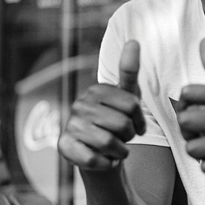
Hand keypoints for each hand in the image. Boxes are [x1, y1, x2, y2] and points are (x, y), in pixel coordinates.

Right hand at [58, 41, 145, 170]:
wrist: (100, 157)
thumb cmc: (115, 125)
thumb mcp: (128, 98)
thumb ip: (130, 72)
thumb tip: (134, 40)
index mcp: (96, 90)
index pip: (132, 105)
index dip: (140, 121)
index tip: (136, 126)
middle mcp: (79, 105)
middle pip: (122, 124)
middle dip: (128, 137)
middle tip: (122, 138)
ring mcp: (69, 125)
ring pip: (110, 143)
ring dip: (120, 152)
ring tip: (114, 149)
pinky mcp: (64, 147)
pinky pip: (96, 159)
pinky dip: (107, 163)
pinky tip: (103, 159)